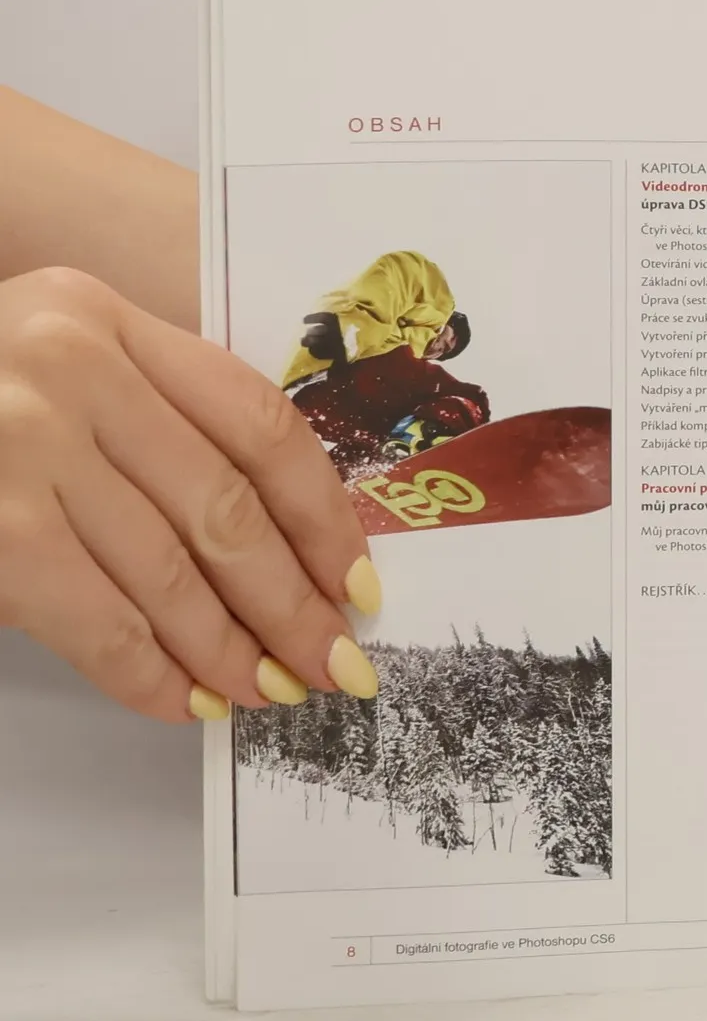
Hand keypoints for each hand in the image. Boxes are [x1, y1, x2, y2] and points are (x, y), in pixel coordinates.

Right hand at [0, 267, 382, 719]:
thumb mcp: (61, 370)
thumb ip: (157, 423)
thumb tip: (286, 551)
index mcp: (104, 320)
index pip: (258, 425)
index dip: (323, 514)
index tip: (358, 580)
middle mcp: (65, 367)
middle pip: (224, 506)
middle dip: (292, 600)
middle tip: (335, 659)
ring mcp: (17, 445)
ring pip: (168, 571)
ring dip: (231, 648)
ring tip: (273, 689)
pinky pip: (95, 618)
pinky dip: (150, 672)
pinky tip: (189, 701)